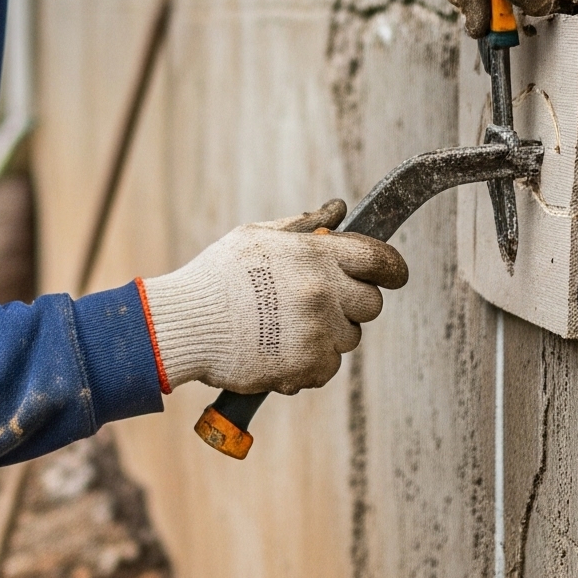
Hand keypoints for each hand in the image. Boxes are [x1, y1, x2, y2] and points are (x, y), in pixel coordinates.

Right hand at [141, 201, 410, 395]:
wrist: (185, 325)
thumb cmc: (218, 276)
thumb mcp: (257, 236)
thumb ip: (304, 225)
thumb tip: (338, 210)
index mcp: (315, 254)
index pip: (380, 259)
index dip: (392, 269)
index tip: (393, 276)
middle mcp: (323, 291)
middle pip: (371, 304)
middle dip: (352, 304)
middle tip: (318, 304)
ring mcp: (318, 331)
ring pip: (349, 337)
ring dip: (328, 335)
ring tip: (286, 328)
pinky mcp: (308, 366)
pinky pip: (329, 367)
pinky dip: (311, 363)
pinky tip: (280, 350)